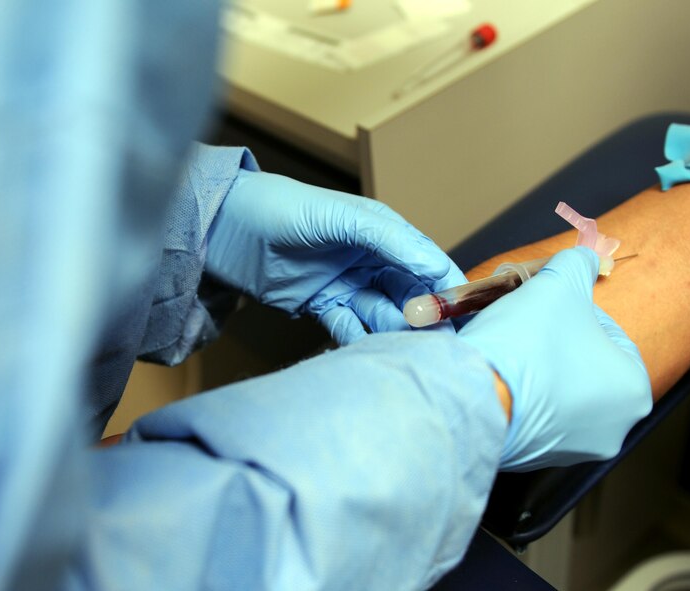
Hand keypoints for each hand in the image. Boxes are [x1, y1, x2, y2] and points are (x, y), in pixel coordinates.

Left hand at [205, 170, 465, 343]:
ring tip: (401, 349)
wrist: (226, 228)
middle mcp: (371, 260)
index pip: (428, 265)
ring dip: (393, 333)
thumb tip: (436, 270)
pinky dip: (359, 341)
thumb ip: (391, 241)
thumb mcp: (343, 218)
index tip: (463, 316)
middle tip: (433, 342)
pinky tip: (365, 352)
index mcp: (384, 233)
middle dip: (423, 319)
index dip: (448, 290)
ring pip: (383, 316)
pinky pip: (350, 330)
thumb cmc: (284, 208)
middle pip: (411, 296)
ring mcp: (348, 285)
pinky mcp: (322, 307)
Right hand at [458, 247, 651, 470]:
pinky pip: (529, 416)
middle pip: (583, 366)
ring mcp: (570, 450)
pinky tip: (498, 377)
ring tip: (508, 348)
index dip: (575, 310)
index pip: (610, 334)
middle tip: (527, 324)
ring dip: (536, 369)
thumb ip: (578, 264)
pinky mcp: (530, 460)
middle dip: (556, 342)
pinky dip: (517, 396)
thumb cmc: (527, 343)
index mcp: (632, 390)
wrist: (474, 395)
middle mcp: (611, 430)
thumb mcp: (558, 284)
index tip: (548, 305)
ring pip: (556, 393)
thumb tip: (584, 257)